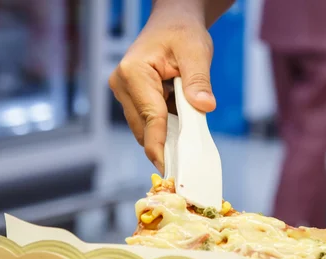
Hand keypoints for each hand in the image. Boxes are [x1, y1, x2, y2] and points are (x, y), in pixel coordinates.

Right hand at [109, 5, 216, 173]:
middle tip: (189, 158)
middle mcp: (122, 84)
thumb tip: (204, 106)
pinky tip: (181, 120)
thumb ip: (198, 80)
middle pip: (144, 128)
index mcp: (133, 72)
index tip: (168, 168)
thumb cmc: (182, 32)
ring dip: (167, 133)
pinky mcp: (132, 99)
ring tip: (188, 130)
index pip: (150, 117)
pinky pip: (149, 122)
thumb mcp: (196, 51)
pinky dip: (166, 126)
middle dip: (167, 143)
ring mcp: (124, 93)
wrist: (173, 22)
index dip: (160, 145)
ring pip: (145, 128)